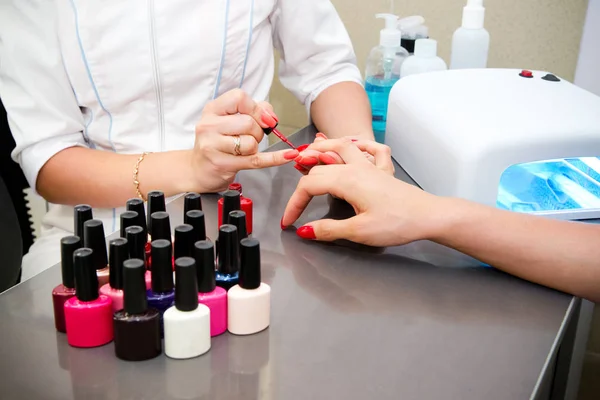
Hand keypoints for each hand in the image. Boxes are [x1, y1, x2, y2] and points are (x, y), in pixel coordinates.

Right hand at [188, 89, 298, 191]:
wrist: (199, 170)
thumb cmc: (217, 142)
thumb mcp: (229, 120)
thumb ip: (254, 110)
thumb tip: (271, 116)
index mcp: (212, 110)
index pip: (239, 98)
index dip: (256, 108)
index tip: (262, 118)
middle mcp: (209, 126)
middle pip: (248, 123)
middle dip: (257, 132)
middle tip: (249, 137)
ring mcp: (213, 146)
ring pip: (250, 143)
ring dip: (254, 147)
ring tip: (242, 150)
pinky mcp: (222, 164)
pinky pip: (256, 160)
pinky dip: (275, 158)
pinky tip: (288, 155)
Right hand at [281, 138, 440, 246]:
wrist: (429, 216)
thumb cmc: (397, 223)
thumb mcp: (359, 231)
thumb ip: (328, 230)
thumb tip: (305, 230)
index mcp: (346, 180)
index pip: (308, 186)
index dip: (294, 203)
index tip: (288, 222)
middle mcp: (355, 167)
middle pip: (320, 166)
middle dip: (302, 180)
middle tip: (293, 198)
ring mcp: (369, 166)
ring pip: (341, 147)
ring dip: (323, 148)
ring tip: (309, 152)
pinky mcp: (380, 171)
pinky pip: (368, 149)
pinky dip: (357, 144)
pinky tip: (353, 146)